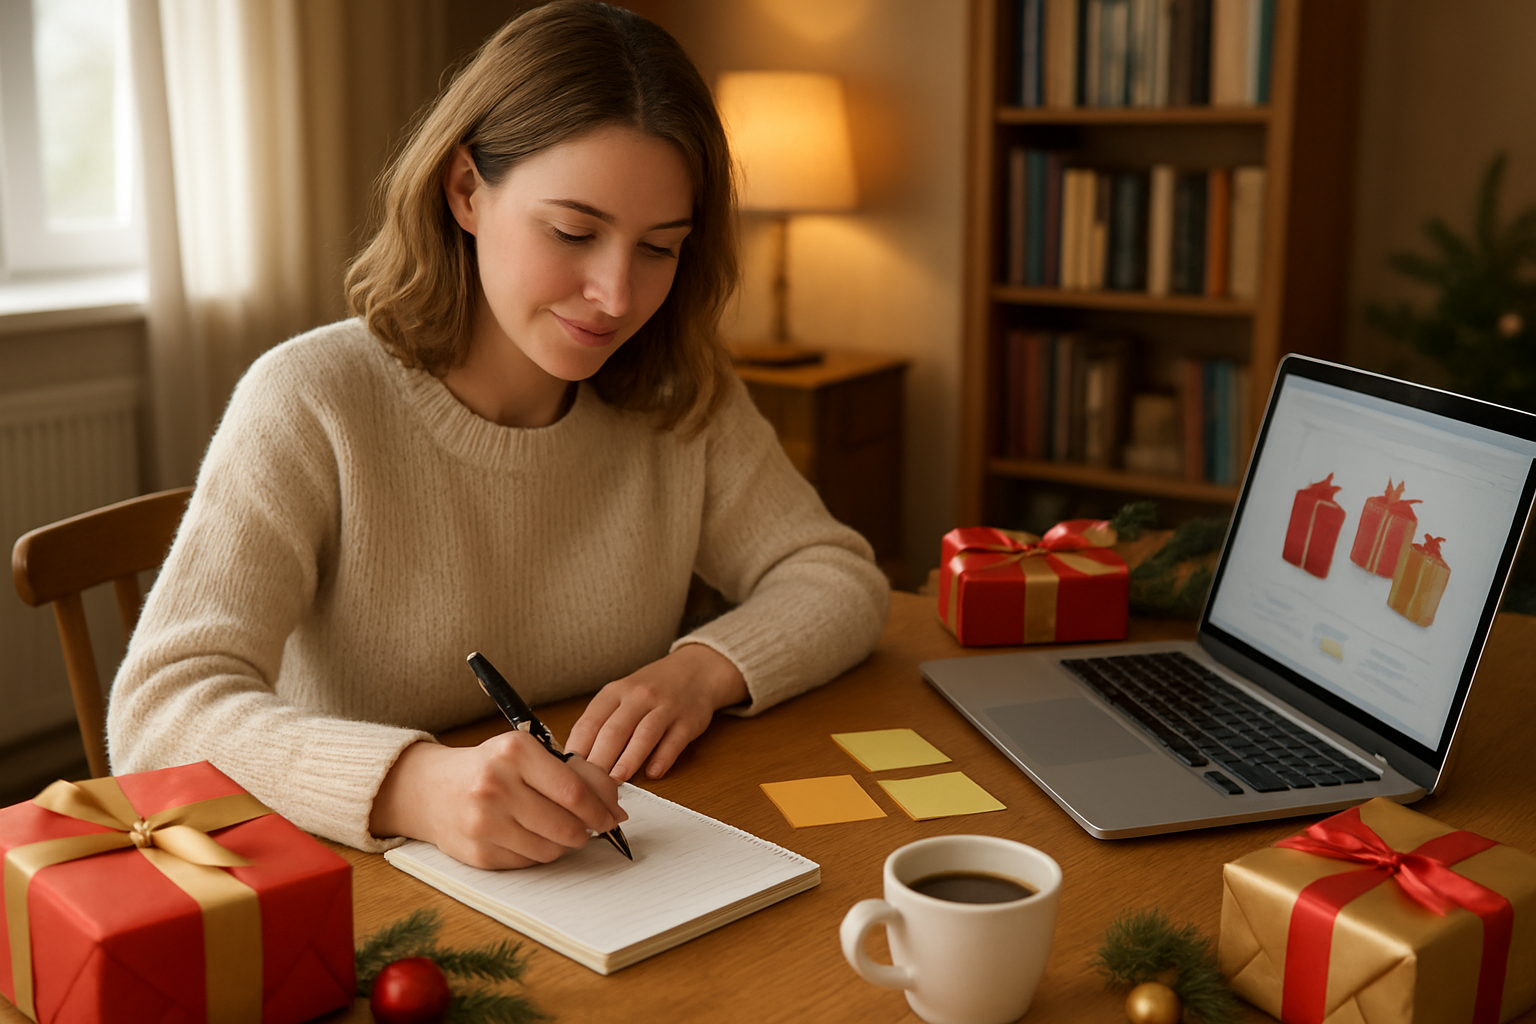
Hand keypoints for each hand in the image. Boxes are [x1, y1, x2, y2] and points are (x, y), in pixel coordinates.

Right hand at [369, 733, 626, 869]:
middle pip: (566, 825)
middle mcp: (496, 785)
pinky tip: (530, 837)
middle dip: (587, 831)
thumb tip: (615, 807)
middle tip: (589, 827)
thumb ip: (571, 773)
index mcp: (515, 752)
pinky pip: (528, 863)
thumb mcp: (526, 754)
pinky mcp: (478, 853)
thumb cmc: (489, 768)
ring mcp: (484, 822)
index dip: (601, 809)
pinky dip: (538, 854)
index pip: (574, 791)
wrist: (429, 789)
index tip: (613, 816)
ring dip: (564, 845)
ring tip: (557, 830)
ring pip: (550, 849)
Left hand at [565, 644, 747, 781]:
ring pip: (644, 735)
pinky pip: (674, 741)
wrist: (696, 670)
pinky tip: (653, 772)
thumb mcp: (621, 694)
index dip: (578, 749)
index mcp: (616, 692)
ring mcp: (665, 708)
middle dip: (600, 760)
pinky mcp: (688, 720)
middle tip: (589, 785)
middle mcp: (639, 697)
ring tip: (617, 780)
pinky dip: (663, 758)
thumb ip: (602, 721)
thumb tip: (576, 758)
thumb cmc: (652, 688)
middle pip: (614, 731)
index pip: (590, 722)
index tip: (570, 772)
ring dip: (629, 760)